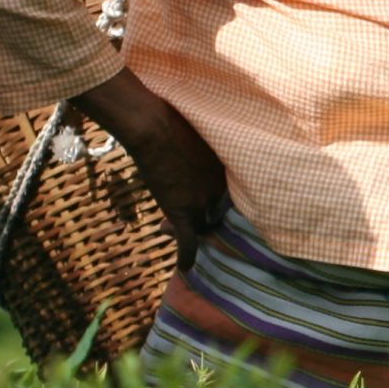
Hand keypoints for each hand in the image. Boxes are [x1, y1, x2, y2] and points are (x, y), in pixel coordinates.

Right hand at [72, 69, 225, 266]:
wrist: (155, 125)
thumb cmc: (177, 119)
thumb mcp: (205, 129)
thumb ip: (209, 144)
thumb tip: (207, 137)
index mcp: (230, 169)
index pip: (234, 194)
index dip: (224, 200)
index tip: (225, 202)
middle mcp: (222, 188)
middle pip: (219, 211)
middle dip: (209, 215)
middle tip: (199, 218)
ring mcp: (202, 201)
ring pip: (203, 224)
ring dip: (194, 231)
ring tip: (180, 231)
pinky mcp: (181, 210)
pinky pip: (187, 239)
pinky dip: (186, 256)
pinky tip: (187, 268)